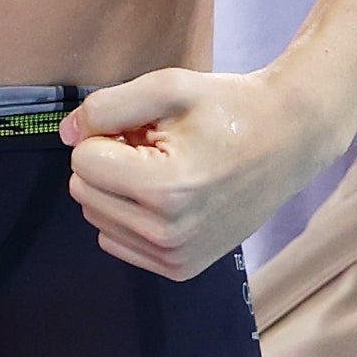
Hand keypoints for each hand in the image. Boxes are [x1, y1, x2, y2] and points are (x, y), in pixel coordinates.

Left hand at [59, 65, 347, 279]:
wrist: (290, 139)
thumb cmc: (230, 108)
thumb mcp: (167, 87)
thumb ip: (106, 107)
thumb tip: (66, 133)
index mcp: (165, 189)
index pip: (82, 160)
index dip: (105, 133)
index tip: (144, 127)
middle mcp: (168, 233)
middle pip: (83, 190)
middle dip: (108, 161)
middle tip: (155, 146)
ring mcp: (176, 257)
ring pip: (96, 216)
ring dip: (118, 188)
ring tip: (165, 167)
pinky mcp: (181, 268)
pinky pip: (116, 241)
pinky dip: (129, 215)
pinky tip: (168, 195)